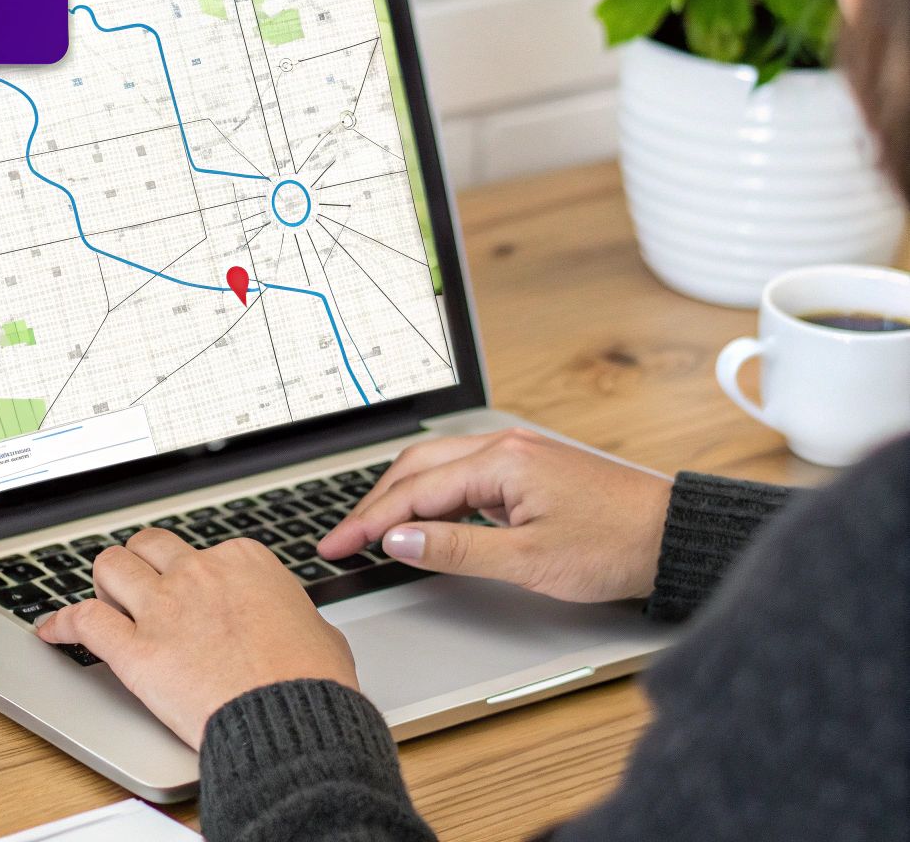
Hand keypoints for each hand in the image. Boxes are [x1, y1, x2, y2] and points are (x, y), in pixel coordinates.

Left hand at [34, 530, 356, 748]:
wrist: (292, 720)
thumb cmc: (311, 681)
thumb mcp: (315, 628)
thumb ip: (282, 611)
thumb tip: (280, 618)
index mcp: (242, 561)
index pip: (199, 550)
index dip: (190, 574)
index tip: (188, 591)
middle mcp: (197, 574)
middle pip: (148, 547)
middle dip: (140, 563)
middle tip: (139, 585)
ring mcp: (162, 609)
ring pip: (110, 568)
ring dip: (104, 582)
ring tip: (104, 599)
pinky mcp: (135, 651)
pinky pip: (83, 621)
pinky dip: (62, 623)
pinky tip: (52, 631)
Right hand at [317, 428, 673, 602]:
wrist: (673, 536)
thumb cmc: (614, 546)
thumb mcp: (528, 561)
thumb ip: (456, 550)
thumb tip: (398, 542)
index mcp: (501, 462)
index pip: (413, 491)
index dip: (368, 523)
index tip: (335, 545)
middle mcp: (504, 447)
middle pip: (415, 468)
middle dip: (373, 505)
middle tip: (342, 538)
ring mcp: (516, 454)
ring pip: (436, 467)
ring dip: (399, 496)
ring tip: (370, 529)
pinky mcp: (527, 468)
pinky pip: (461, 474)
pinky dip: (430, 495)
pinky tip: (422, 517)